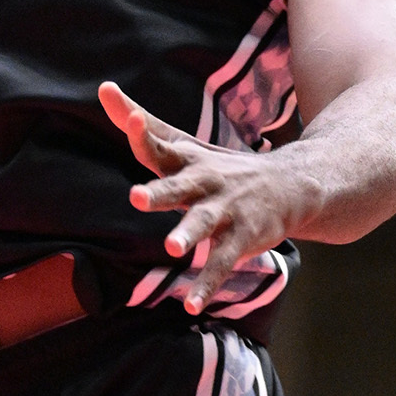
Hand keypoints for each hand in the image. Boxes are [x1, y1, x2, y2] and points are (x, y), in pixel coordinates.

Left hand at [100, 79, 302, 305]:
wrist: (291, 184)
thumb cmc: (220, 166)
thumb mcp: (183, 144)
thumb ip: (143, 125)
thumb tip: (103, 88)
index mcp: (187, 161)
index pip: (160, 146)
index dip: (144, 133)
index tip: (133, 118)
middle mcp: (206, 182)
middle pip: (179, 186)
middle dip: (160, 192)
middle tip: (137, 198)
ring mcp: (226, 210)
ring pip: (204, 223)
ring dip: (189, 234)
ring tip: (172, 247)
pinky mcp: (243, 238)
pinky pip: (222, 263)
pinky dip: (207, 285)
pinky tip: (191, 306)